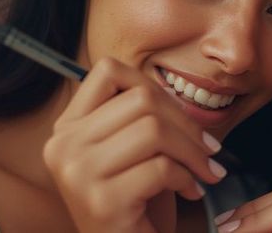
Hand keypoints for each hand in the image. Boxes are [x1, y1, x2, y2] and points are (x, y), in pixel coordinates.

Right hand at [43, 58, 225, 232]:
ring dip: (192, 151)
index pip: (108, 70)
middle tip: (209, 149)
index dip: (152, 85)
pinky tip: (190, 191)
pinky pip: (160, 168)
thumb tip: (177, 93)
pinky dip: (186, 178)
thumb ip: (142, 115)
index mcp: (68, 126)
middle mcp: (63, 146)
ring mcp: (77, 173)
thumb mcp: (133, 149)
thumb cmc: (137, 200)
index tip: (178, 115)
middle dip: (187, 123)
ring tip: (204, 170)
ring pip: (153, 130)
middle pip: (141, 99)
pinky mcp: (101, 201)